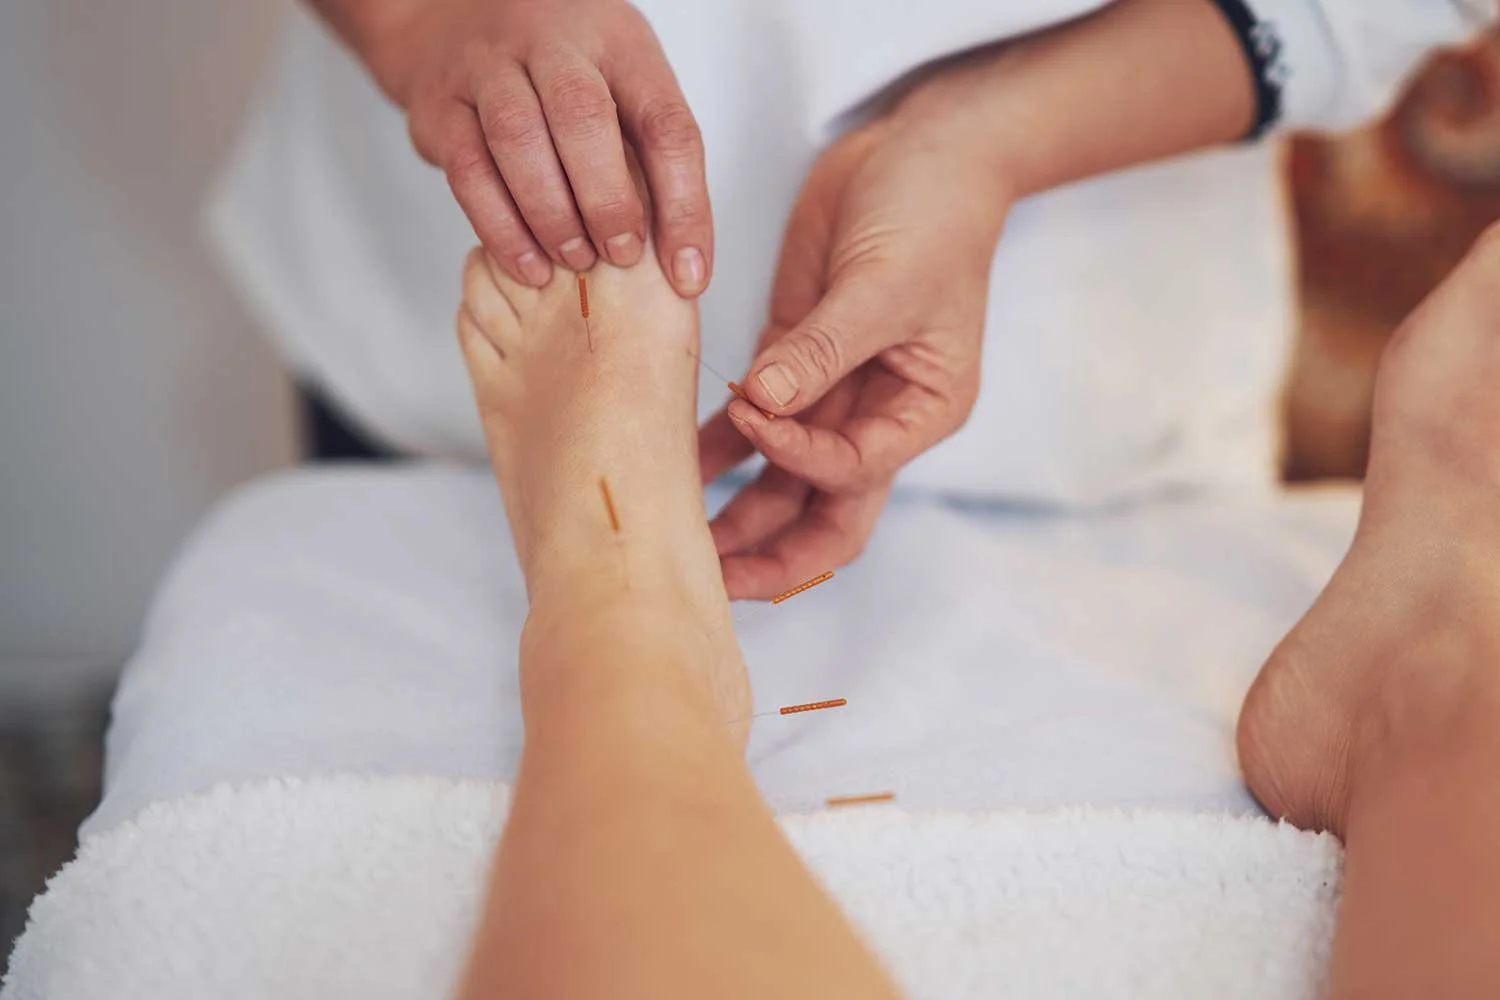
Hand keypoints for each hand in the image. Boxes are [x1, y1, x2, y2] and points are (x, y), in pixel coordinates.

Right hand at [364, 0, 710, 295]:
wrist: (453, 19)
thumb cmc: (561, 73)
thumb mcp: (620, 88)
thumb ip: (651, 159)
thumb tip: (683, 264)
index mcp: (617, 42)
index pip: (664, 121)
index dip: (684, 205)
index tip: (688, 272)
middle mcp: (551, 42)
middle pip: (583, 114)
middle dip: (608, 200)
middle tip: (622, 257)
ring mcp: (487, 66)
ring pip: (517, 137)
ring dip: (552, 216)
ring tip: (575, 262)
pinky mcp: (439, 104)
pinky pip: (469, 170)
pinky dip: (502, 228)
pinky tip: (529, 264)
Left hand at [698, 108, 1010, 599]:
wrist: (922, 152)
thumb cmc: (933, 214)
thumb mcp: (884, 283)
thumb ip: (823, 348)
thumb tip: (763, 401)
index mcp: (921, 411)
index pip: (853, 468)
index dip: (799, 454)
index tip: (755, 414)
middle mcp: (875, 417)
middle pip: (822, 514)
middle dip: (767, 550)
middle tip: (707, 576)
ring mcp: (829, 393)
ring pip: (777, 481)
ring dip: (730, 510)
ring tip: (671, 531)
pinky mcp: (790, 360)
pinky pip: (747, 423)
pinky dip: (711, 446)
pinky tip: (668, 462)